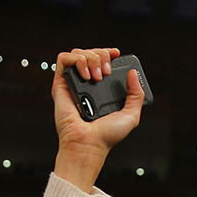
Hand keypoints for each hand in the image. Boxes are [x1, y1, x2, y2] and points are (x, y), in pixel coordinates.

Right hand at [52, 48, 144, 191]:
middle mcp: (86, 85)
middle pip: (91, 53)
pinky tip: (86, 76)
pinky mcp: (60, 84)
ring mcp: (73, 84)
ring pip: (78, 53)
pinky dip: (77, 61)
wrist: (89, 143)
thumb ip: (136, 95)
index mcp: (100, 91)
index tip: (116, 54)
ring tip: (96, 77)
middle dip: (101, 55)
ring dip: (90, 58)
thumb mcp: (131, 116)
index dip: (108, 53)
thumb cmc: (106, 136)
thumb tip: (133, 74)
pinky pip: (64, 58)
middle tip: (106, 72)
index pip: (101, 61)